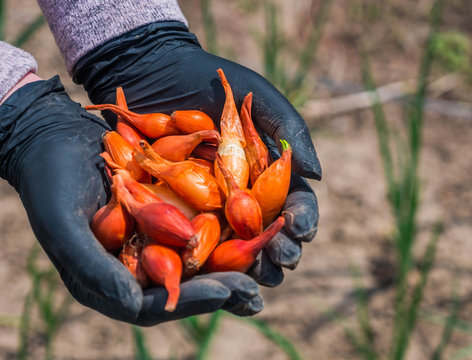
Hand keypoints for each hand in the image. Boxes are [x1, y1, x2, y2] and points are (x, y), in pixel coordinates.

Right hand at [0, 76, 262, 324]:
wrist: (51, 132)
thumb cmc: (48, 181)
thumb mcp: (63, 224)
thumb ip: (94, 269)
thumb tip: (135, 306)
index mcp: (110, 278)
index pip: (156, 304)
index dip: (192, 301)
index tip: (226, 292)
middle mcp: (135, 263)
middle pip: (185, 287)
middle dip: (223, 288)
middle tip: (256, 289)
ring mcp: (152, 236)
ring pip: (198, 260)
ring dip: (232, 264)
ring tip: (267, 265)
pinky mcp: (165, 209)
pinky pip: (200, 224)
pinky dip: (227, 226)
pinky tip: (256, 223)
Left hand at [73, 21, 320, 286]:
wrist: (153, 70)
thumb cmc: (211, 81)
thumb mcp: (259, 99)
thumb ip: (291, 132)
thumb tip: (318, 176)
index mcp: (266, 176)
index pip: (293, 206)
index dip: (301, 220)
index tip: (299, 229)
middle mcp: (240, 198)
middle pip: (267, 235)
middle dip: (279, 250)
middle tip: (280, 257)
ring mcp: (206, 208)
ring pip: (234, 248)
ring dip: (250, 266)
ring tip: (257, 271)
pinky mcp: (172, 211)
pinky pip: (188, 242)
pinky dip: (203, 262)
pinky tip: (213, 274)